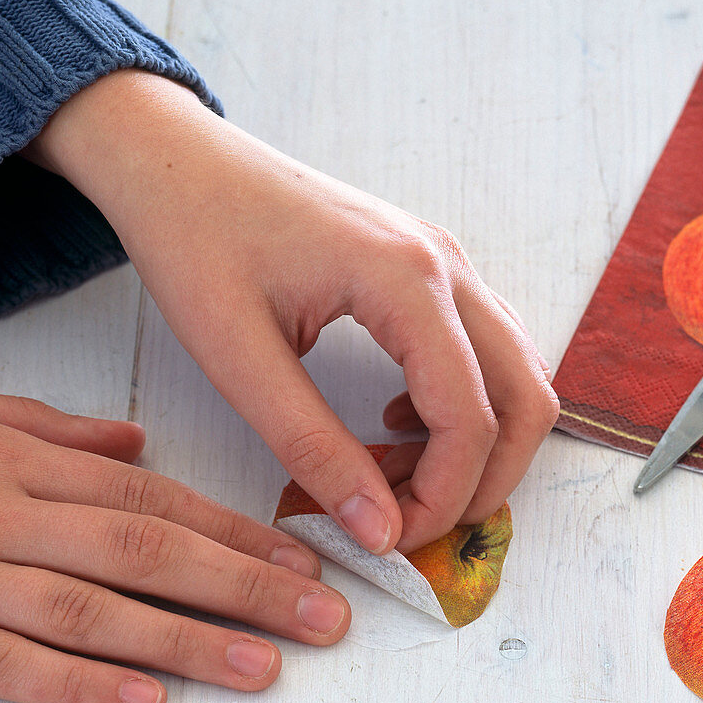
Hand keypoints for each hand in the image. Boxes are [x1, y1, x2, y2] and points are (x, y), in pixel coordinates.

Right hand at [0, 377, 348, 702]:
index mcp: (22, 461)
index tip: (303, 560)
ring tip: (263, 665)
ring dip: (185, 640)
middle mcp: (4, 512)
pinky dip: (74, 685)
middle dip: (244, 586)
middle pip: (147, 550)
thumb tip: (134, 444)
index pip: (157, 497)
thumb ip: (50, 429)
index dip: (237, 531)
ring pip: (91, 608)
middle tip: (322, 618)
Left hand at [25, 70, 558, 553]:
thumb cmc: (194, 239)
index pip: (471, 417)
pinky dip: (462, 402)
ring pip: (515, 372)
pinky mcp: (428, 265)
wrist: (176, 159)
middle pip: (527, 397)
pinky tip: (392, 422)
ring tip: (398, 478)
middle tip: (415, 523)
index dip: (444, 499)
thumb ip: (314, 447)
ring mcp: (445, 259)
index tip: (390, 542)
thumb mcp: (238, 356)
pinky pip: (482, 347)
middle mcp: (447, 264)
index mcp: (407, 280)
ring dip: (478, 442)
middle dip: (487, 479)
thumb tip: (379, 532)